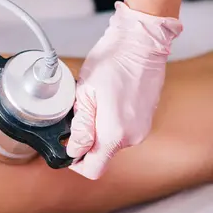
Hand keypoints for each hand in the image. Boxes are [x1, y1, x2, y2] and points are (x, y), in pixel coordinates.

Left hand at [67, 2, 181, 178]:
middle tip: (80, 110)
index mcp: (115, 133)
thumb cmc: (113, 60)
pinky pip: (123, 129)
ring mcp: (141, 129)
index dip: (75, 161)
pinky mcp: (145, 119)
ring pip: (112, 141)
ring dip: (99, 126)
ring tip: (95, 99)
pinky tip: (108, 97)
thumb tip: (74, 150)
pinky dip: (112, 119)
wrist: (140, 43)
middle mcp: (132, 137)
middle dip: (86, 138)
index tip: (67, 147)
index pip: (93, 169)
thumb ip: (80, 126)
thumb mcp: (85, 92)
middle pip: (102, 154)